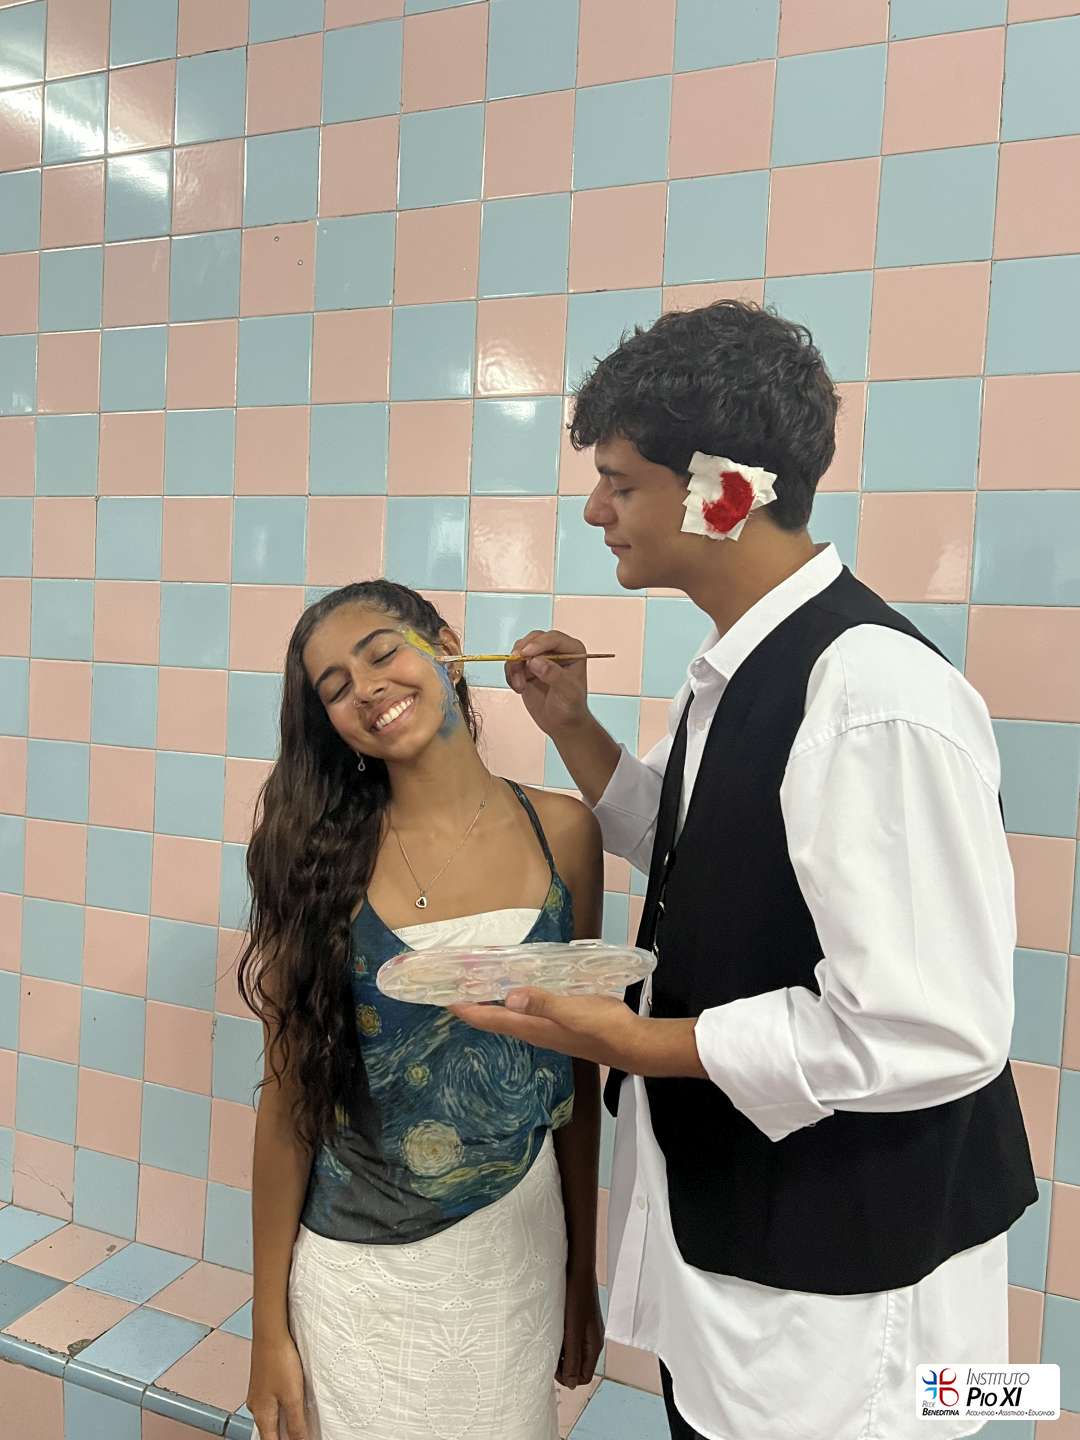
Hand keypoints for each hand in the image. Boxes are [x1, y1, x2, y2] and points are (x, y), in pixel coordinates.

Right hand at [247, 1334, 309, 1439]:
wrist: (270, 1332)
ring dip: (284, 1424)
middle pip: (270, 1433)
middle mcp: (256, 1407)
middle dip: (285, 1437)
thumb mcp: (293, 1397)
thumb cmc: (279, 1360)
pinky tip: (292, 1402)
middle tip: (302, 1434)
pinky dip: (282, 1409)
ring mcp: (258, 1394)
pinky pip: (271, 1404)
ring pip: (271, 1418)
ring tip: (301, 1423)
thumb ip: (296, 1423)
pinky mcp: (263, 1382)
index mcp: (262, 1415)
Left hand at [449, 990, 706, 1078]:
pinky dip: (513, 996)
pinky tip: (517, 984)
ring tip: (477, 981)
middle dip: (473, 1002)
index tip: (442, 996)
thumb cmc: (601, 1026)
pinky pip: (526, 1008)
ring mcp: (545, 1028)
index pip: (490, 1019)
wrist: (630, 1043)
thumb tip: (509, 995)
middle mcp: (533, 1030)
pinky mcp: (557, 1023)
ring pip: (509, 1013)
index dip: (465, 1008)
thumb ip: (542, 1002)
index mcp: (531, 1027)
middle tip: (454, 982)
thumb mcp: (571, 1010)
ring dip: (491, 1000)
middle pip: (494, 1017)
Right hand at [505, 630, 589, 736]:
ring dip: (515, 666)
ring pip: (520, 649)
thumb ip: (553, 675)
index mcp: (572, 650)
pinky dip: (511, 674)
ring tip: (520, 686)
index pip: (553, 638)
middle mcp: (556, 650)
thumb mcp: (567, 692)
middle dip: (522, 653)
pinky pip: (513, 662)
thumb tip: (536, 661)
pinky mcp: (527, 667)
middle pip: (533, 639)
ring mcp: (541, 657)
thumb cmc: (570, 707)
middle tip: (516, 667)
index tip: (525, 654)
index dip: (538, 644)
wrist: (561, 723)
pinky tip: (519, 688)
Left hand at [557, 1268, 604, 1388]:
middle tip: (546, 1353)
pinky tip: (551, 1329)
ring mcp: (586, 1329)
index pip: (583, 1377)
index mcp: (594, 1345)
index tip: (551, 1366)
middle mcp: (592, 1339)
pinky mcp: (579, 1319)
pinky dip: (560, 1339)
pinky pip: (571, 1338)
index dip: (567, 1377)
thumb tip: (572, 1384)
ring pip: (573, 1351)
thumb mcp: (572, 1330)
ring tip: (547, 1340)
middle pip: (578, 1366)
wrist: (577, 1267)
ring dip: (560, 1351)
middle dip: (563, 1365)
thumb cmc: (575, 1296)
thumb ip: (573, 1358)